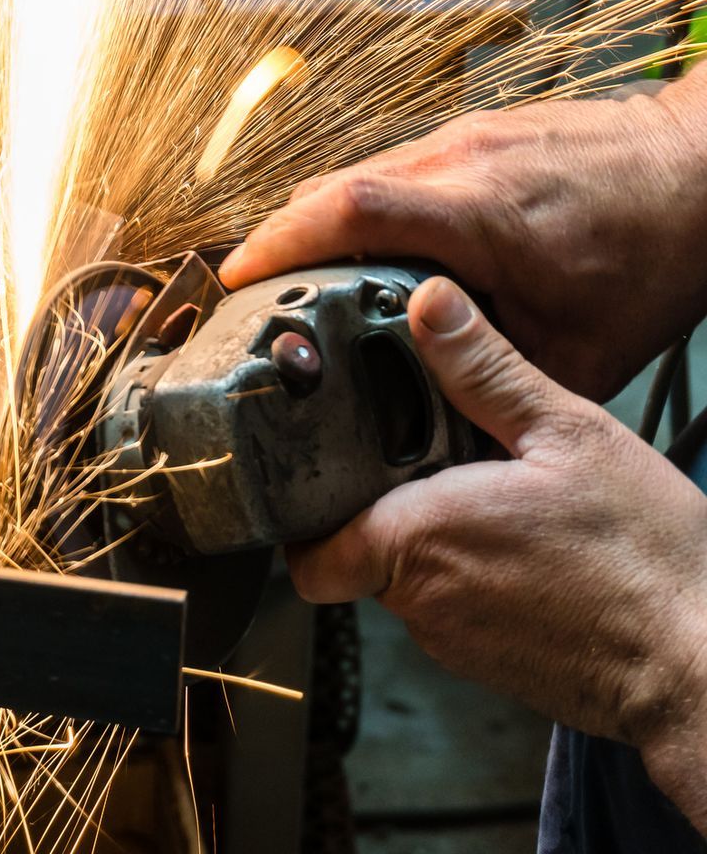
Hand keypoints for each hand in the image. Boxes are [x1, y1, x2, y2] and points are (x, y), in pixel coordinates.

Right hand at [219, 78, 706, 399]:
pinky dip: (360, 209)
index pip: (347, 211)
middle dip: (277, 242)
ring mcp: (463, 136)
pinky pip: (392, 167)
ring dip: (316, 224)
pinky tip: (366, 252)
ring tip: (297, 281)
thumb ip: (502, 386)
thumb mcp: (584, 350)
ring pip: (355, 174)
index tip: (235, 280)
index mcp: (479, 214)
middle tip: (252, 298)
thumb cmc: (656, 251)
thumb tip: (448, 442)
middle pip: (329, 189)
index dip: (277, 243)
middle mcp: (459, 161)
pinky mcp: (472, 131)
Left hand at [289, 277, 706, 829]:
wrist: (703, 667)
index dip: (307, 518)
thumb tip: (430, 304)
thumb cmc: (647, 559)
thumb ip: (486, 371)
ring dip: (440, 543)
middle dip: (388, 509)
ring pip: (414, 583)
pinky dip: (480, 579)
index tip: (325, 478)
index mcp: (416, 539)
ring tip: (497, 501)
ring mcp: (456, 643)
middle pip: (362, 553)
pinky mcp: (495, 668)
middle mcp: (421, 603)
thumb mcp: (568, 435)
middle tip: (434, 464)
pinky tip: (531, 549)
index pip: (309, 552)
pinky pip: (460, 612)